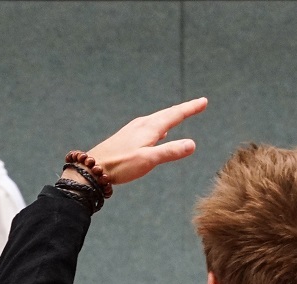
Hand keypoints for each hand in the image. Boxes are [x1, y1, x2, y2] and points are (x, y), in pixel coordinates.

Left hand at [82, 98, 205, 185]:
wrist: (93, 168)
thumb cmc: (120, 165)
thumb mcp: (148, 160)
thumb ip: (170, 152)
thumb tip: (192, 144)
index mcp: (150, 127)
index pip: (175, 115)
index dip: (190, 108)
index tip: (203, 102)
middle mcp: (142, 124)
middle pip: (167, 114)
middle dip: (183, 110)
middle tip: (197, 105)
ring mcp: (133, 130)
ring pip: (156, 120)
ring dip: (170, 117)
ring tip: (179, 116)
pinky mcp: (126, 137)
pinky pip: (147, 127)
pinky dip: (158, 126)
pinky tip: (156, 133)